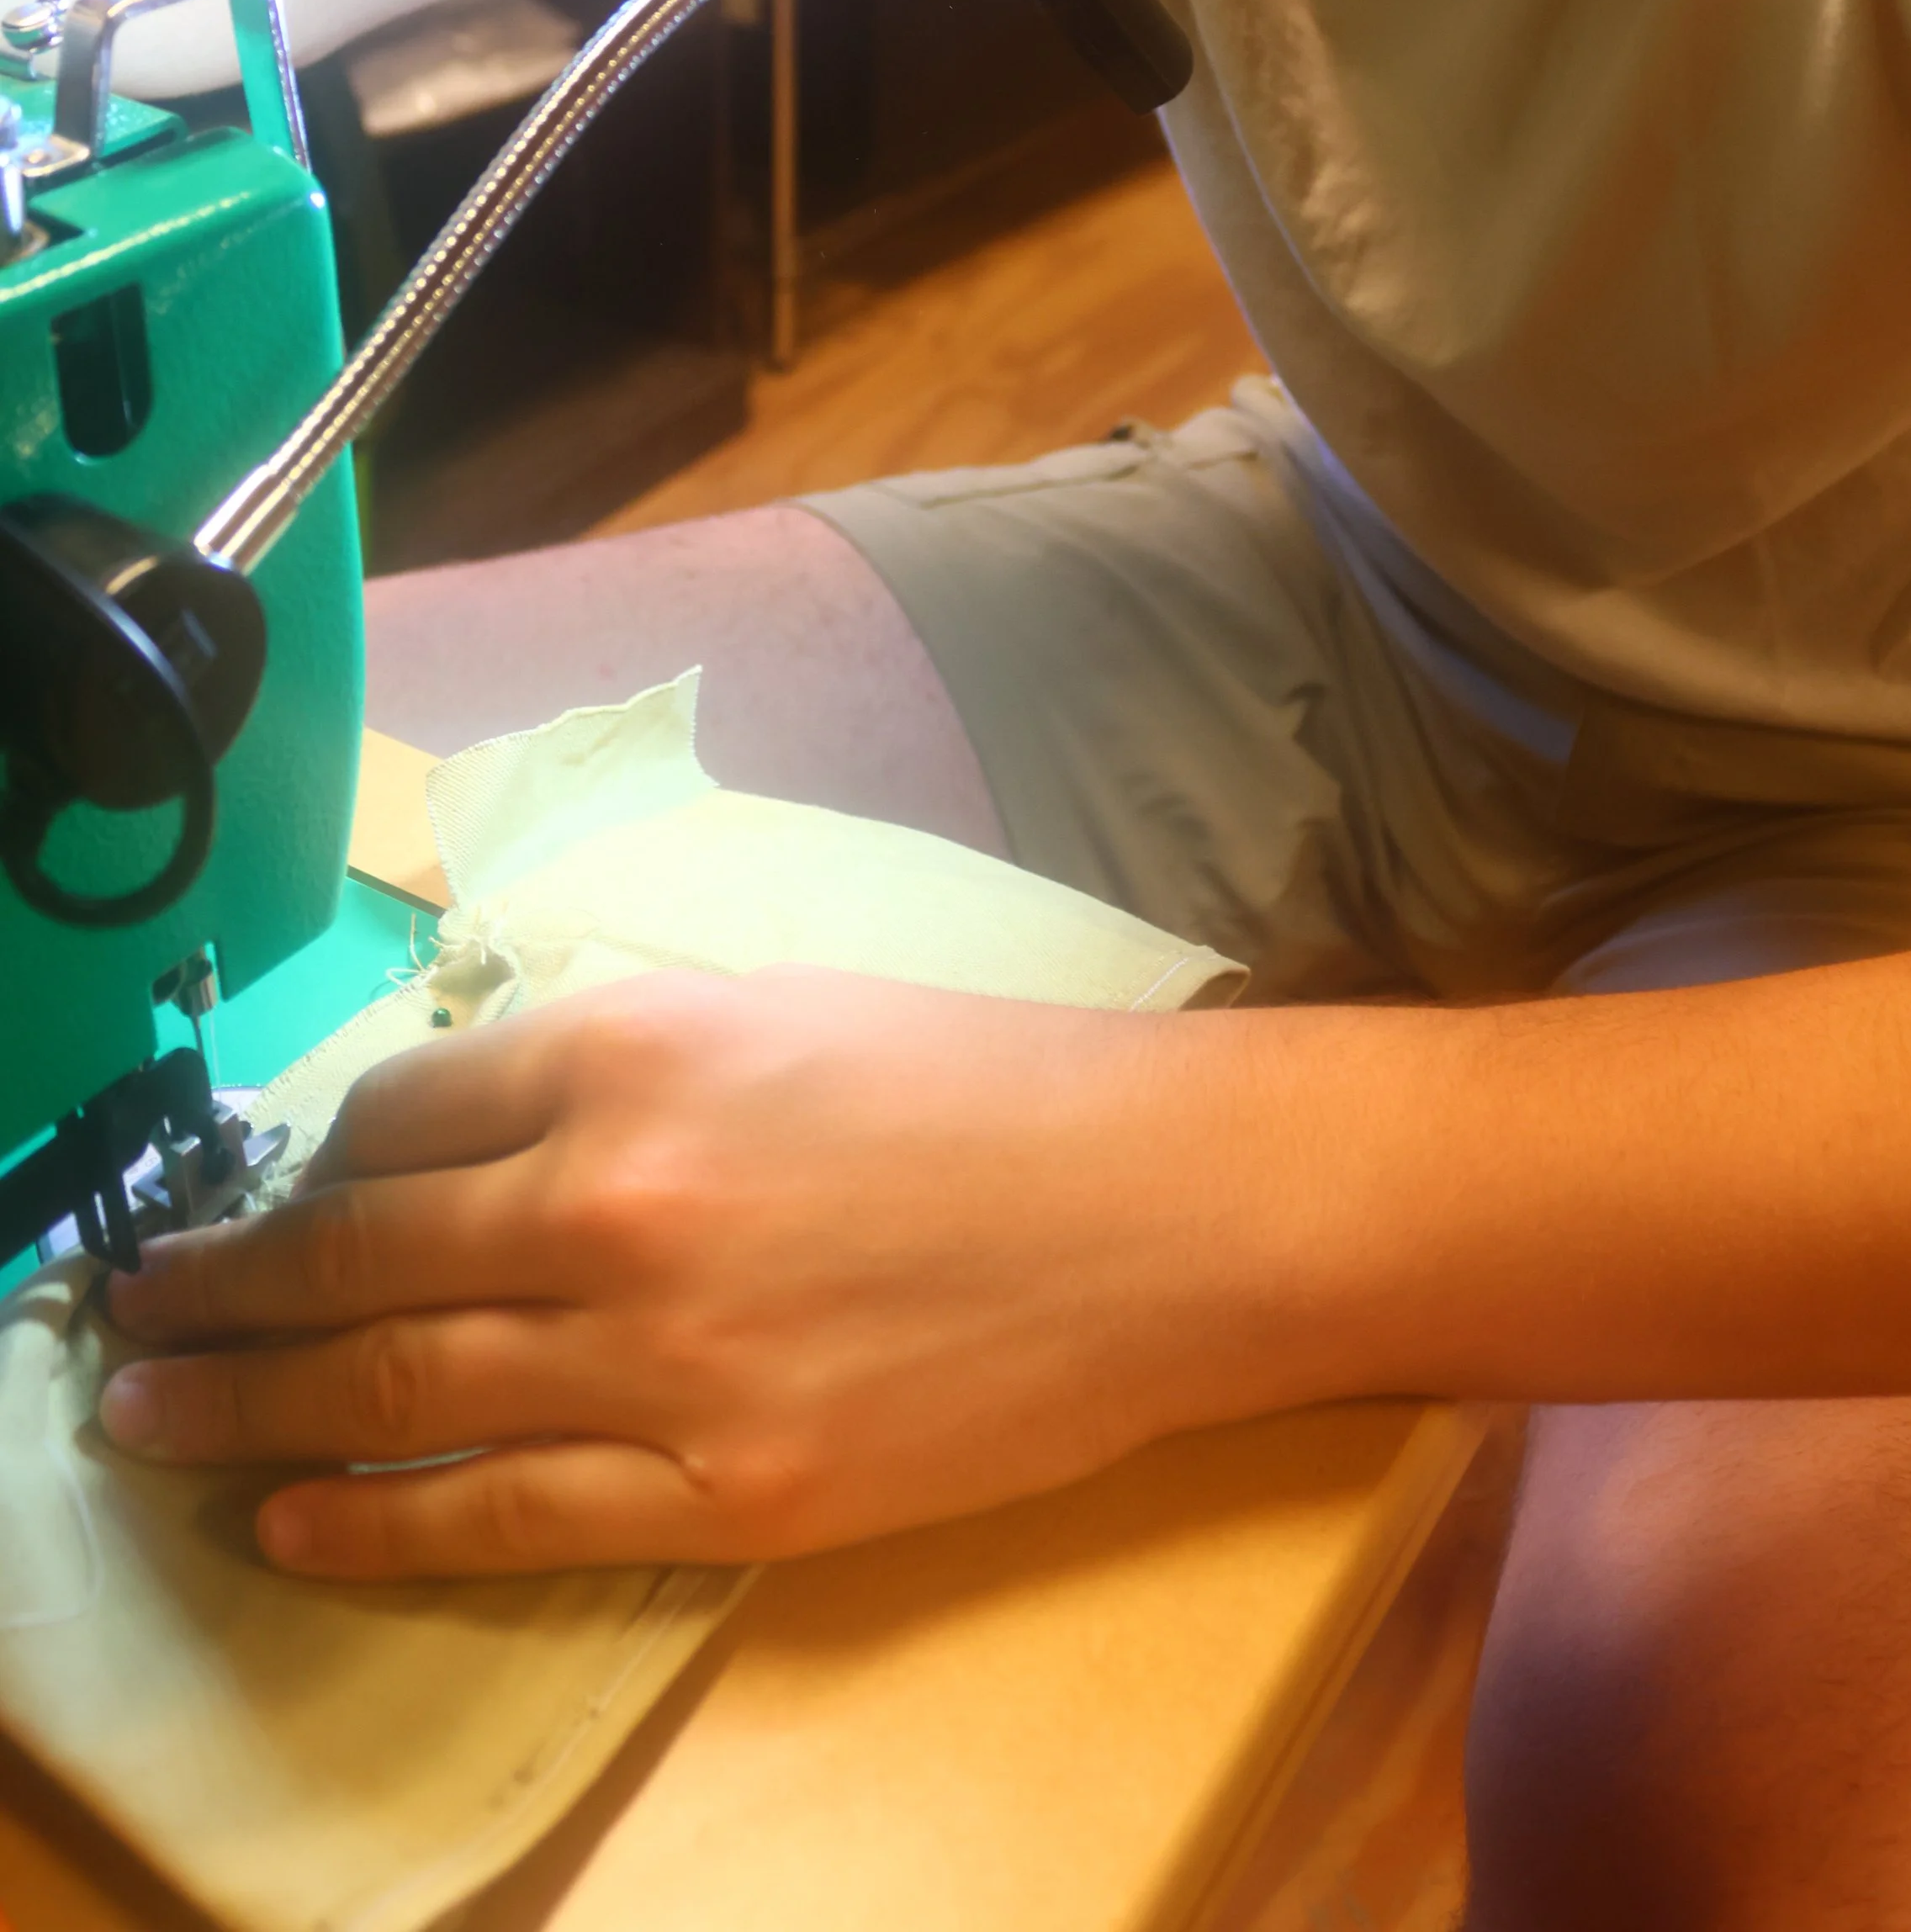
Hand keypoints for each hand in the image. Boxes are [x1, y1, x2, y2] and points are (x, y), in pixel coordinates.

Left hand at [98, 970, 1306, 1579]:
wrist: (1165, 1213)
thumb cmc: (986, 1084)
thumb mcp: (779, 1007)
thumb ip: (616, 1057)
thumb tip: (467, 1124)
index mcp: (634, 1043)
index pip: (401, 1112)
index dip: (315, 1161)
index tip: (276, 1196)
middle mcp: (620, 1191)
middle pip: (358, 1249)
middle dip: (217, 1289)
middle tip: (128, 1321)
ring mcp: (667, 1352)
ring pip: (398, 1382)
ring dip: (245, 1405)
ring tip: (147, 1422)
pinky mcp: (729, 1488)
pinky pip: (502, 1512)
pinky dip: (375, 1519)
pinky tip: (294, 1518)